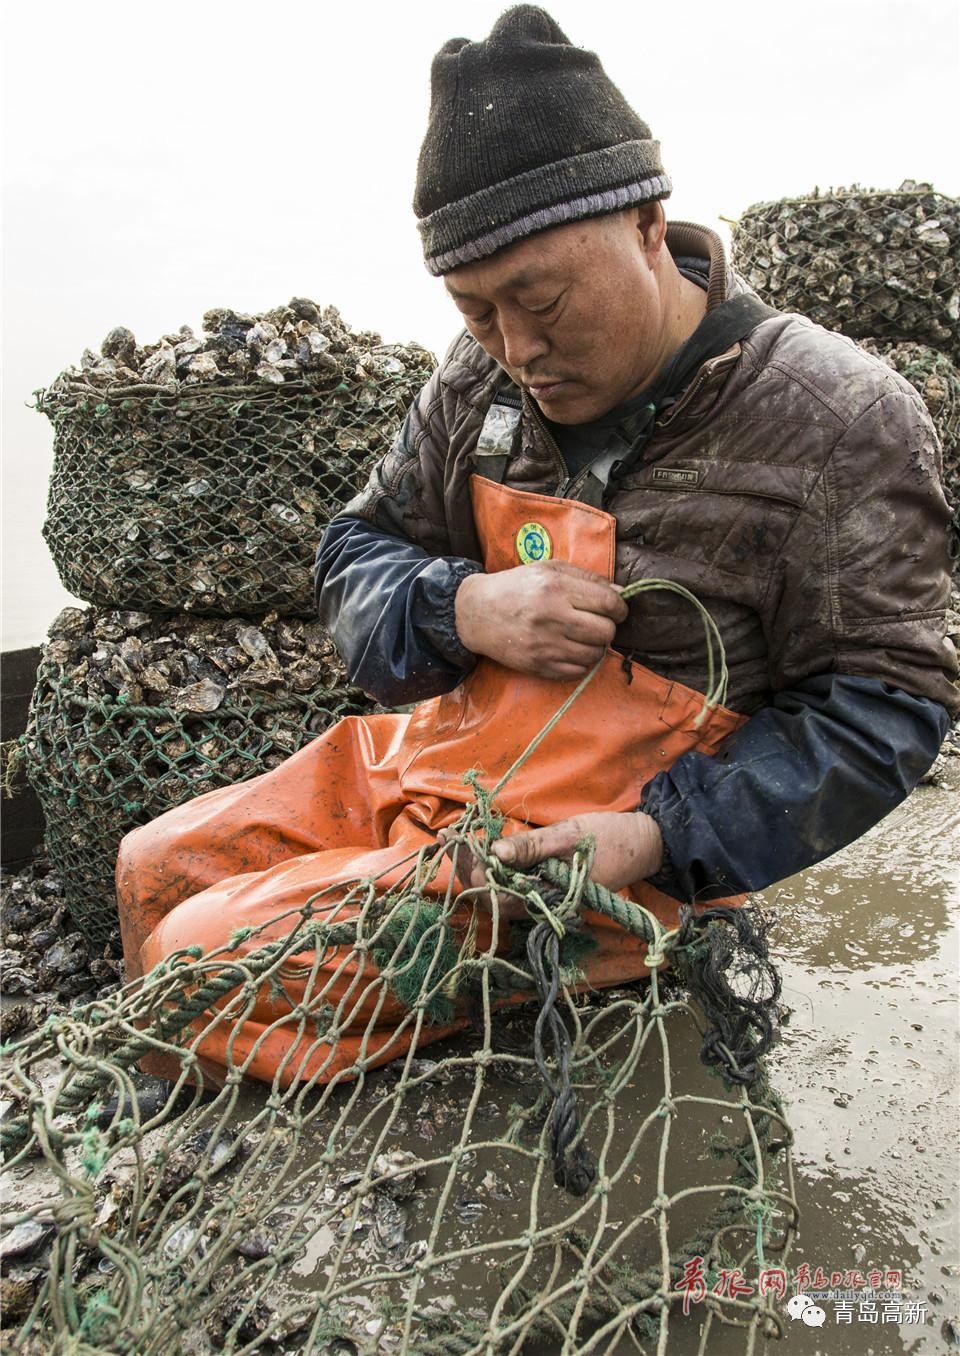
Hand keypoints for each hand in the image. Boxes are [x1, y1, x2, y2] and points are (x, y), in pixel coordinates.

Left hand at [445, 811, 663, 908]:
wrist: (644, 845)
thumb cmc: (610, 838)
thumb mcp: (569, 836)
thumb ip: (532, 846)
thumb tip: (495, 852)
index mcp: (548, 897)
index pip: (496, 892)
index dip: (472, 868)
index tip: (454, 840)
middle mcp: (543, 905)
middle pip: (492, 894)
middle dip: (467, 866)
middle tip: (448, 837)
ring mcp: (545, 898)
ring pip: (500, 890)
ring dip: (477, 867)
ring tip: (457, 840)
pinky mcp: (548, 888)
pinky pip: (514, 883)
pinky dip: (495, 866)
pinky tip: (483, 847)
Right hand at [454, 560, 627, 678]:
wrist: (477, 613)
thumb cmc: (516, 587)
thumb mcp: (549, 569)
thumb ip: (588, 578)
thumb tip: (622, 594)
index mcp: (555, 587)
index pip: (608, 603)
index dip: (620, 608)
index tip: (617, 610)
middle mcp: (551, 617)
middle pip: (606, 632)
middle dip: (608, 627)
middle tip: (597, 622)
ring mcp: (544, 645)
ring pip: (595, 654)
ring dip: (595, 646)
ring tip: (582, 636)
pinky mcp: (538, 665)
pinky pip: (578, 671)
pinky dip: (581, 661)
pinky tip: (570, 648)